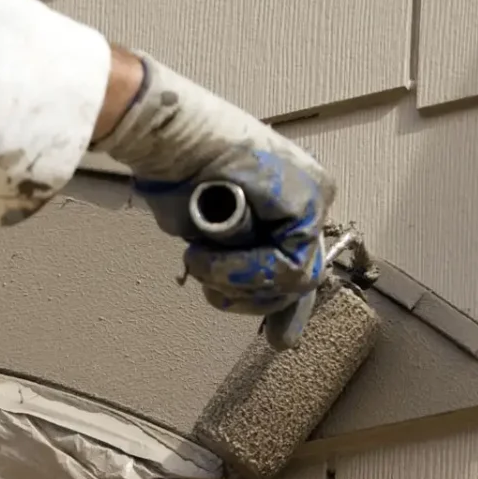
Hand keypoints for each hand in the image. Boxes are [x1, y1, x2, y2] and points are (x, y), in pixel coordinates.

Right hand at [92, 51, 337, 322]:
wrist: (165, 138)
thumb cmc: (174, 175)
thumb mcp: (209, 237)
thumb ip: (243, 276)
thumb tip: (282, 337)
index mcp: (289, 208)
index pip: (299, 272)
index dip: (287, 312)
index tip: (279, 340)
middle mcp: (308, 202)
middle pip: (297, 283)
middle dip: (249, 296)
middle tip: (208, 280)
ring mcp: (313, 197)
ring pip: (293, 278)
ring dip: (236, 280)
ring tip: (199, 258)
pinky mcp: (308, 198)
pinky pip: (286, 262)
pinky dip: (242, 270)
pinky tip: (207, 253)